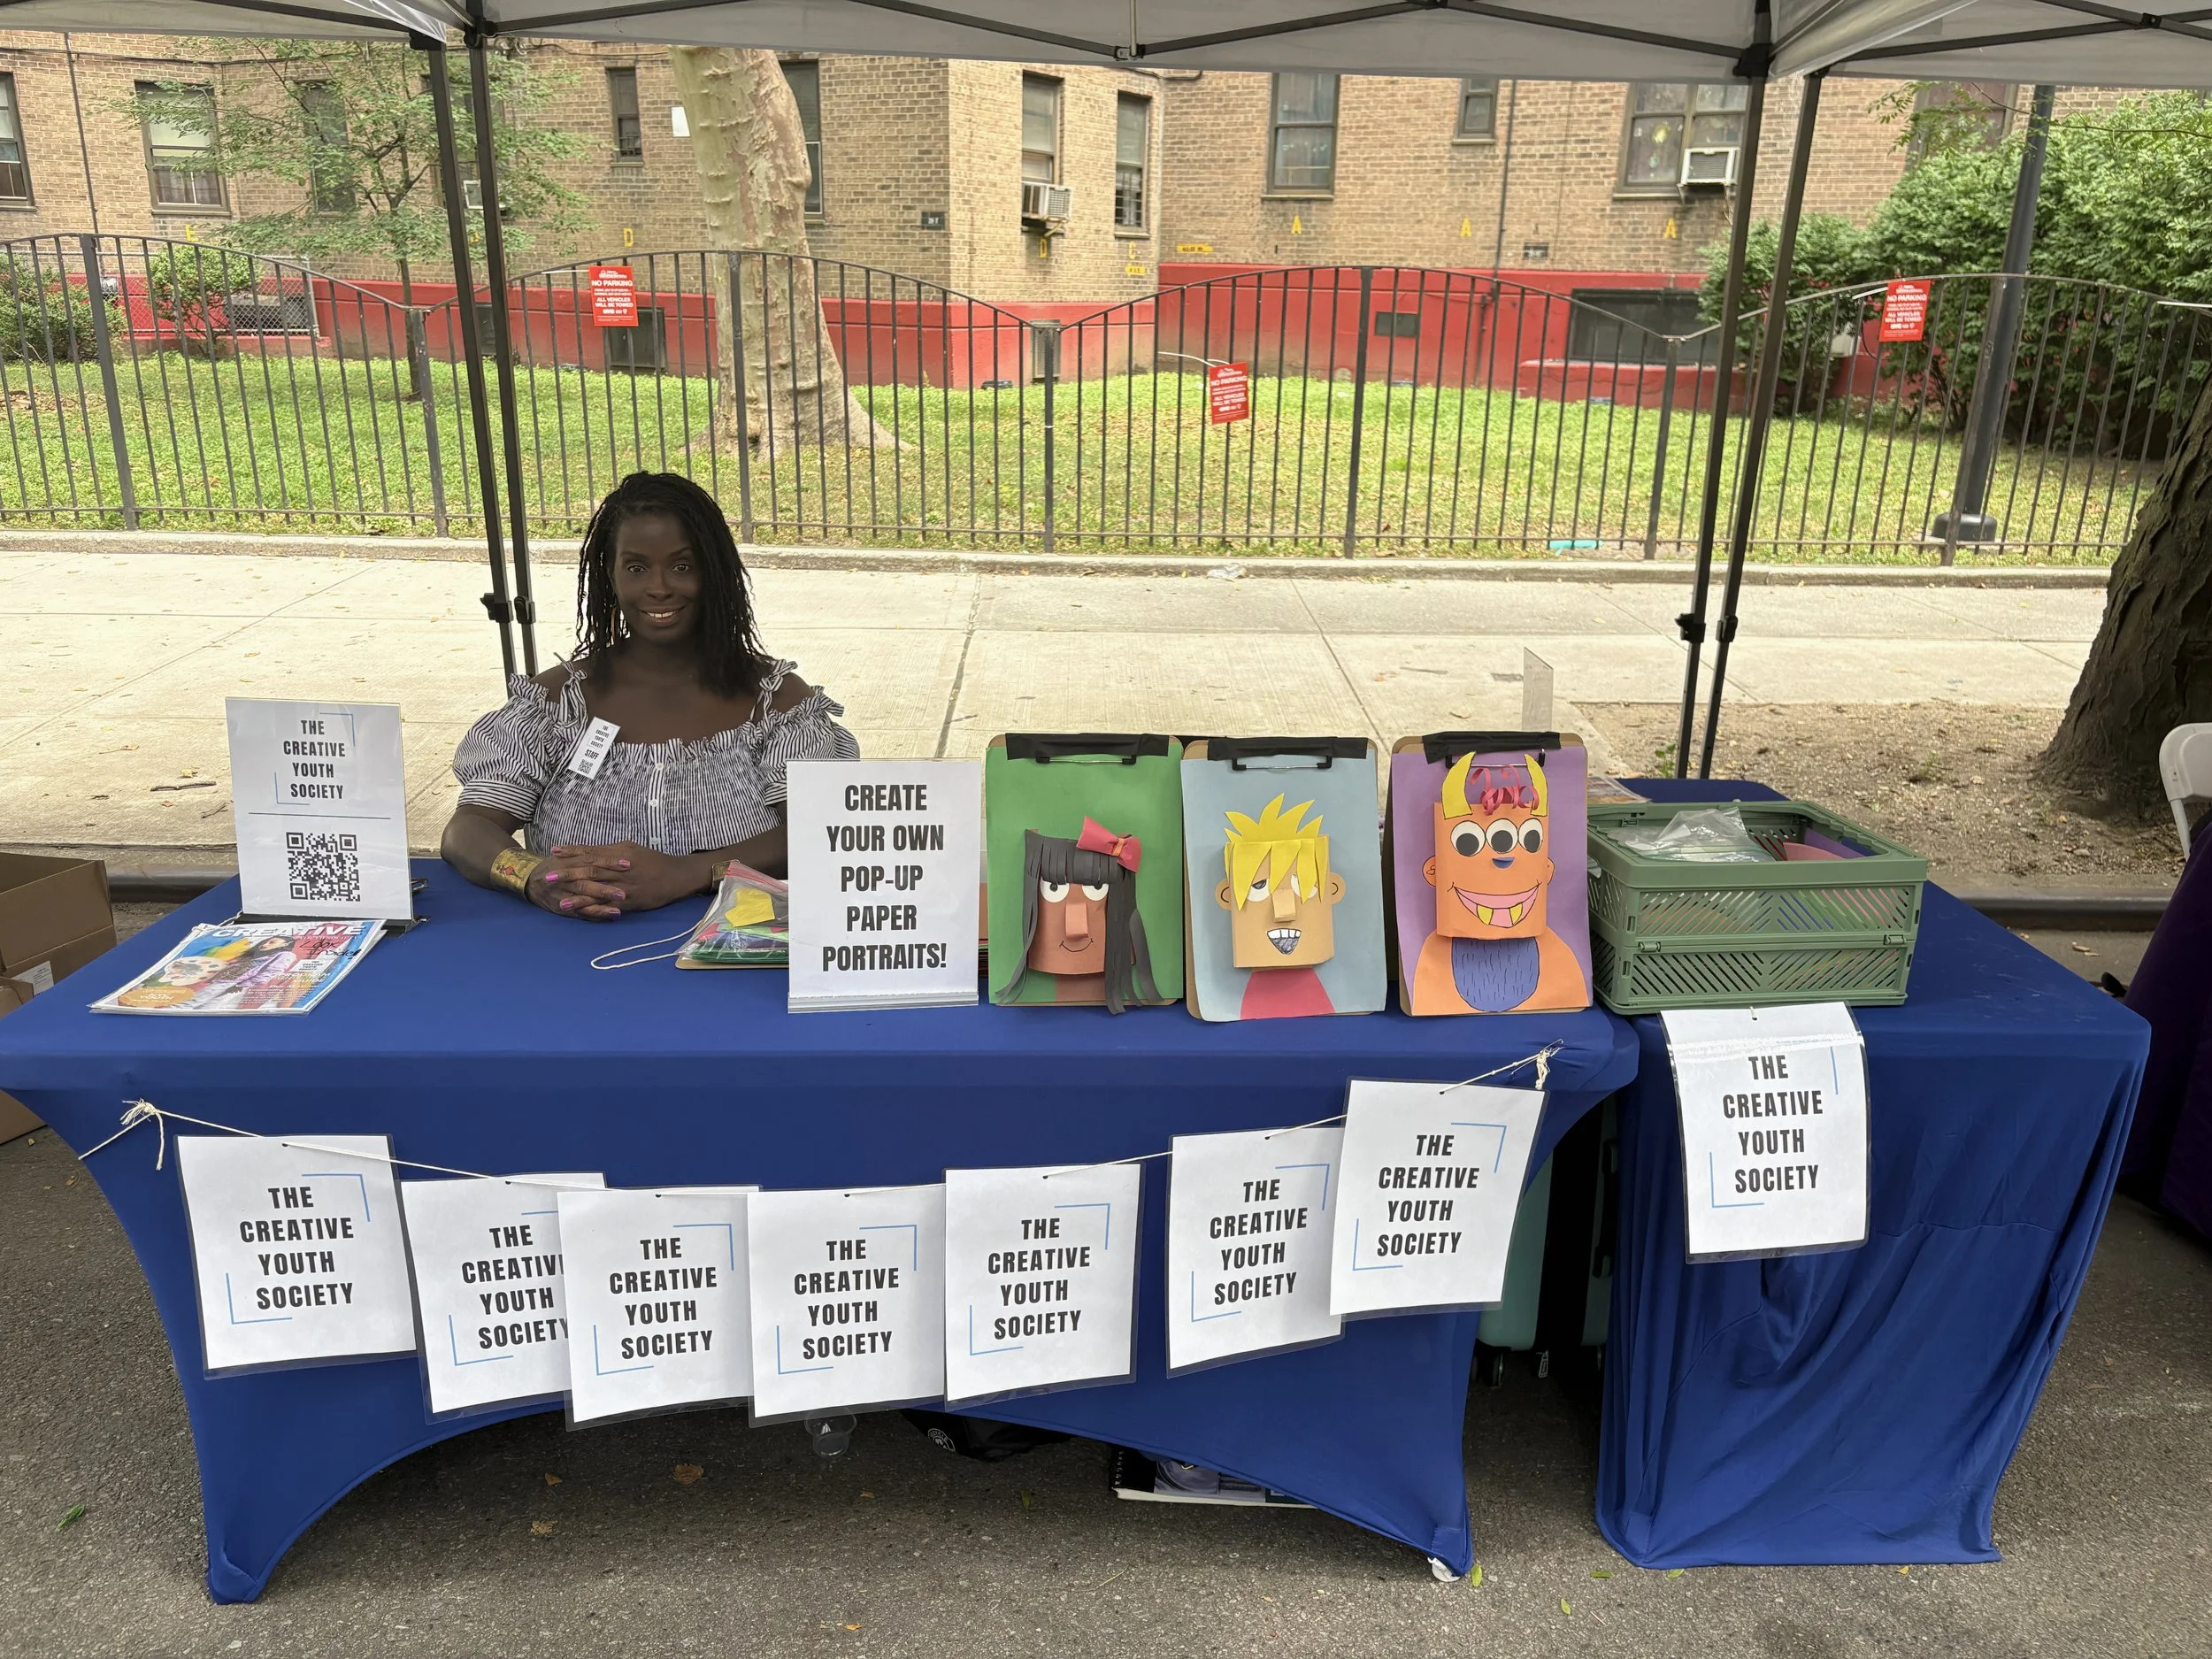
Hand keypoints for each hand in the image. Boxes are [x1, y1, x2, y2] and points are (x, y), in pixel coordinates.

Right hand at [526, 848, 627, 921]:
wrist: (529, 882)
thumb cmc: (555, 866)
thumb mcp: (568, 856)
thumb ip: (588, 853)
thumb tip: (616, 848)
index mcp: (569, 861)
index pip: (592, 859)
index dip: (609, 862)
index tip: (628, 863)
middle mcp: (565, 877)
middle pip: (588, 880)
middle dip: (606, 886)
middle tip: (626, 890)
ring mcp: (563, 894)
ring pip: (584, 898)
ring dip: (602, 903)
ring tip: (619, 908)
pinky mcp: (563, 908)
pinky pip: (581, 912)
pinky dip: (596, 914)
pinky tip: (612, 915)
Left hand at [546, 842, 709, 916]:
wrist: (677, 876)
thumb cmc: (654, 861)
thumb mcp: (632, 849)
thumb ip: (610, 850)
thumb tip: (591, 850)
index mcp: (619, 854)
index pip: (591, 852)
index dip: (572, 852)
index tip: (554, 852)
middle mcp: (620, 870)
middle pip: (590, 871)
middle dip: (568, 873)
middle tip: (548, 876)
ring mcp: (624, 887)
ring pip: (597, 890)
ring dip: (576, 895)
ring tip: (558, 899)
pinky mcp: (630, 902)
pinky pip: (608, 906)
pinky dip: (594, 909)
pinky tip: (582, 913)